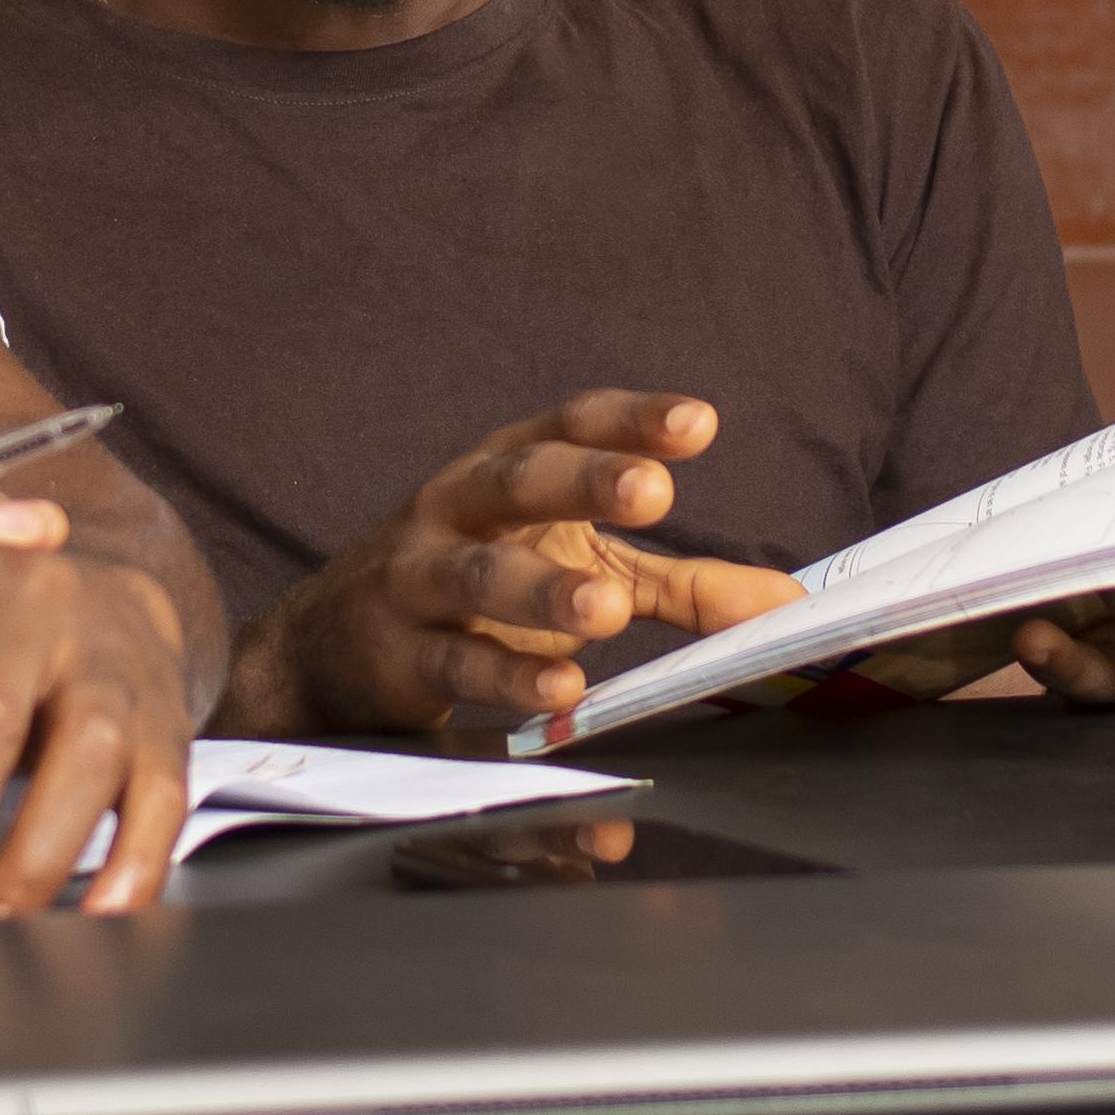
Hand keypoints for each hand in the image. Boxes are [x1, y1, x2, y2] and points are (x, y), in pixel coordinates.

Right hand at [225, 394, 804, 736]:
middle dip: (584, 480)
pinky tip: (560, 693)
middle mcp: (457, 508)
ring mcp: (417, 579)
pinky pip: (454, 666)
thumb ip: (681, 585)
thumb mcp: (576, 566)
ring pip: (477, 577)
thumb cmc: (478, 589)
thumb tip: (787, 605)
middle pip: (518, 478)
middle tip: (653, 491)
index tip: (699, 422)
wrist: (327, 647)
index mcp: (507, 467)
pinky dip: (507, 681)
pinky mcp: (396, 654)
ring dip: (542, 593)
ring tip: (605, 614)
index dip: (631, 420)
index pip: (569, 424)